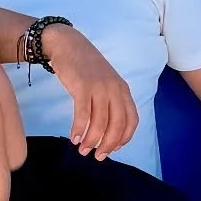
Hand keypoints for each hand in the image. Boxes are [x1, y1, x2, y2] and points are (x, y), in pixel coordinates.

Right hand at [42, 26, 138, 158]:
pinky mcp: (83, 87)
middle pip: (117, 125)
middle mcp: (115, 89)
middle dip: (108, 145)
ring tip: (82, 149)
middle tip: (97, 156)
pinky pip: (83, 114)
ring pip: (100, 122)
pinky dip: (79, 129)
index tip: (112, 149)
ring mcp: (100, 87)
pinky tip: (74, 137)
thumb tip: (107, 130)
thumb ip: (109, 102)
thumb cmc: (85, 68)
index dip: (123, 138)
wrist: (68, 44)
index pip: (131, 120)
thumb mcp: (105, 83)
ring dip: (92, 140)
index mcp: (123, 90)